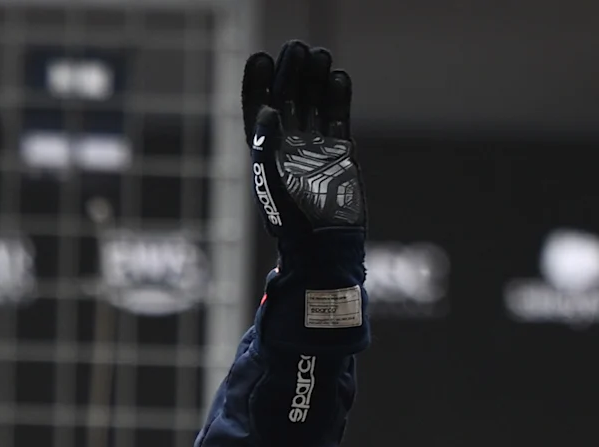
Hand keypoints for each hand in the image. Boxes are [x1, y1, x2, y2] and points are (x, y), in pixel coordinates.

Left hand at [241, 41, 362, 291]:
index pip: (258, 106)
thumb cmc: (291, 223)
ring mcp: (316, 145)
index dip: (257, 81)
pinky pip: (338, 115)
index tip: (261, 59)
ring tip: (320, 55)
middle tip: (297, 48)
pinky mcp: (340, 150)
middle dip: (290, 70)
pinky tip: (338, 78)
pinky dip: (338, 96)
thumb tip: (268, 108)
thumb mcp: (269, 184)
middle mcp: (289, 143)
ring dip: (315, 77)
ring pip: (314, 101)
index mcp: (265, 149)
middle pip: (288, 96)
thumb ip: (265, 146)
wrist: (324, 247)